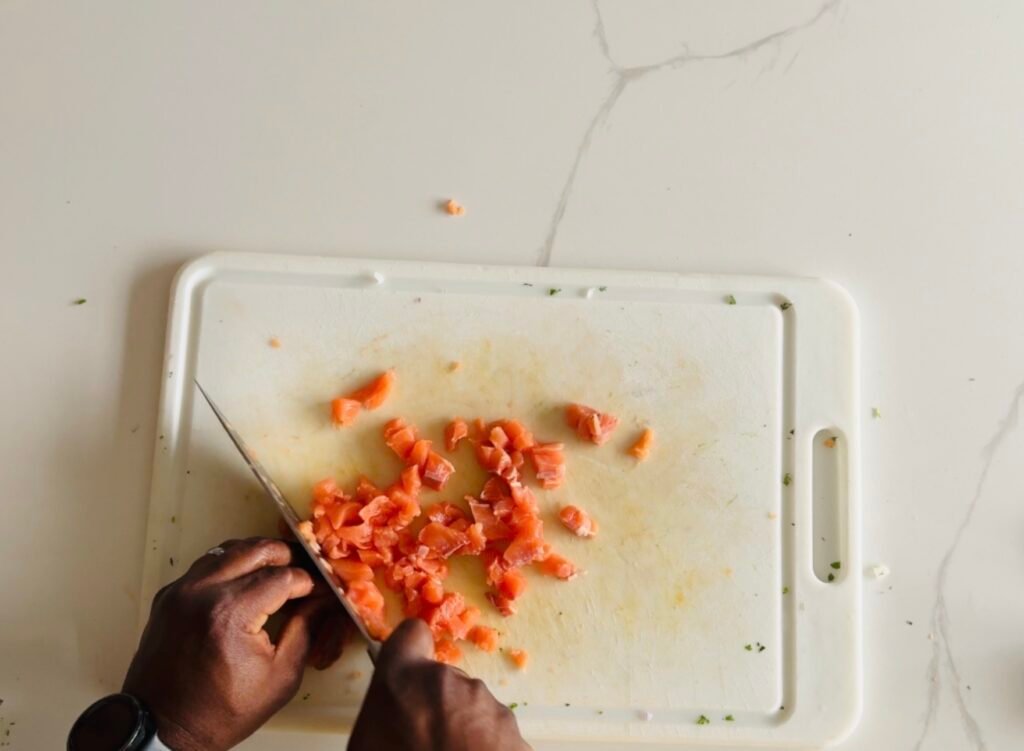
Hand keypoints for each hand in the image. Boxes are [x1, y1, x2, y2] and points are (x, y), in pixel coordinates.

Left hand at [123, 538, 346, 750]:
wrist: (163, 728)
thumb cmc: (222, 711)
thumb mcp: (279, 678)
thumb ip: (305, 630)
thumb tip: (323, 600)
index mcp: (232, 613)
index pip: (284, 576)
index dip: (309, 581)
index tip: (320, 590)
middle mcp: (203, 592)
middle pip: (256, 549)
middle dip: (286, 557)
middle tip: (302, 574)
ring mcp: (181, 590)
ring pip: (229, 549)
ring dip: (257, 556)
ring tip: (275, 574)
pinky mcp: (168, 596)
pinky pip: (205, 565)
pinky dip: (229, 566)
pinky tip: (243, 583)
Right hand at [349, 619, 531, 750]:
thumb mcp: (365, 746)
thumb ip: (377, 720)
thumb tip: (386, 722)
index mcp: (404, 679)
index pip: (409, 634)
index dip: (408, 650)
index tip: (406, 671)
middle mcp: (449, 681)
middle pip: (440, 680)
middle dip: (433, 705)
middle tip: (423, 742)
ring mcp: (486, 705)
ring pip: (470, 707)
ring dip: (461, 728)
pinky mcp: (513, 731)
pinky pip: (493, 733)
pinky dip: (486, 749)